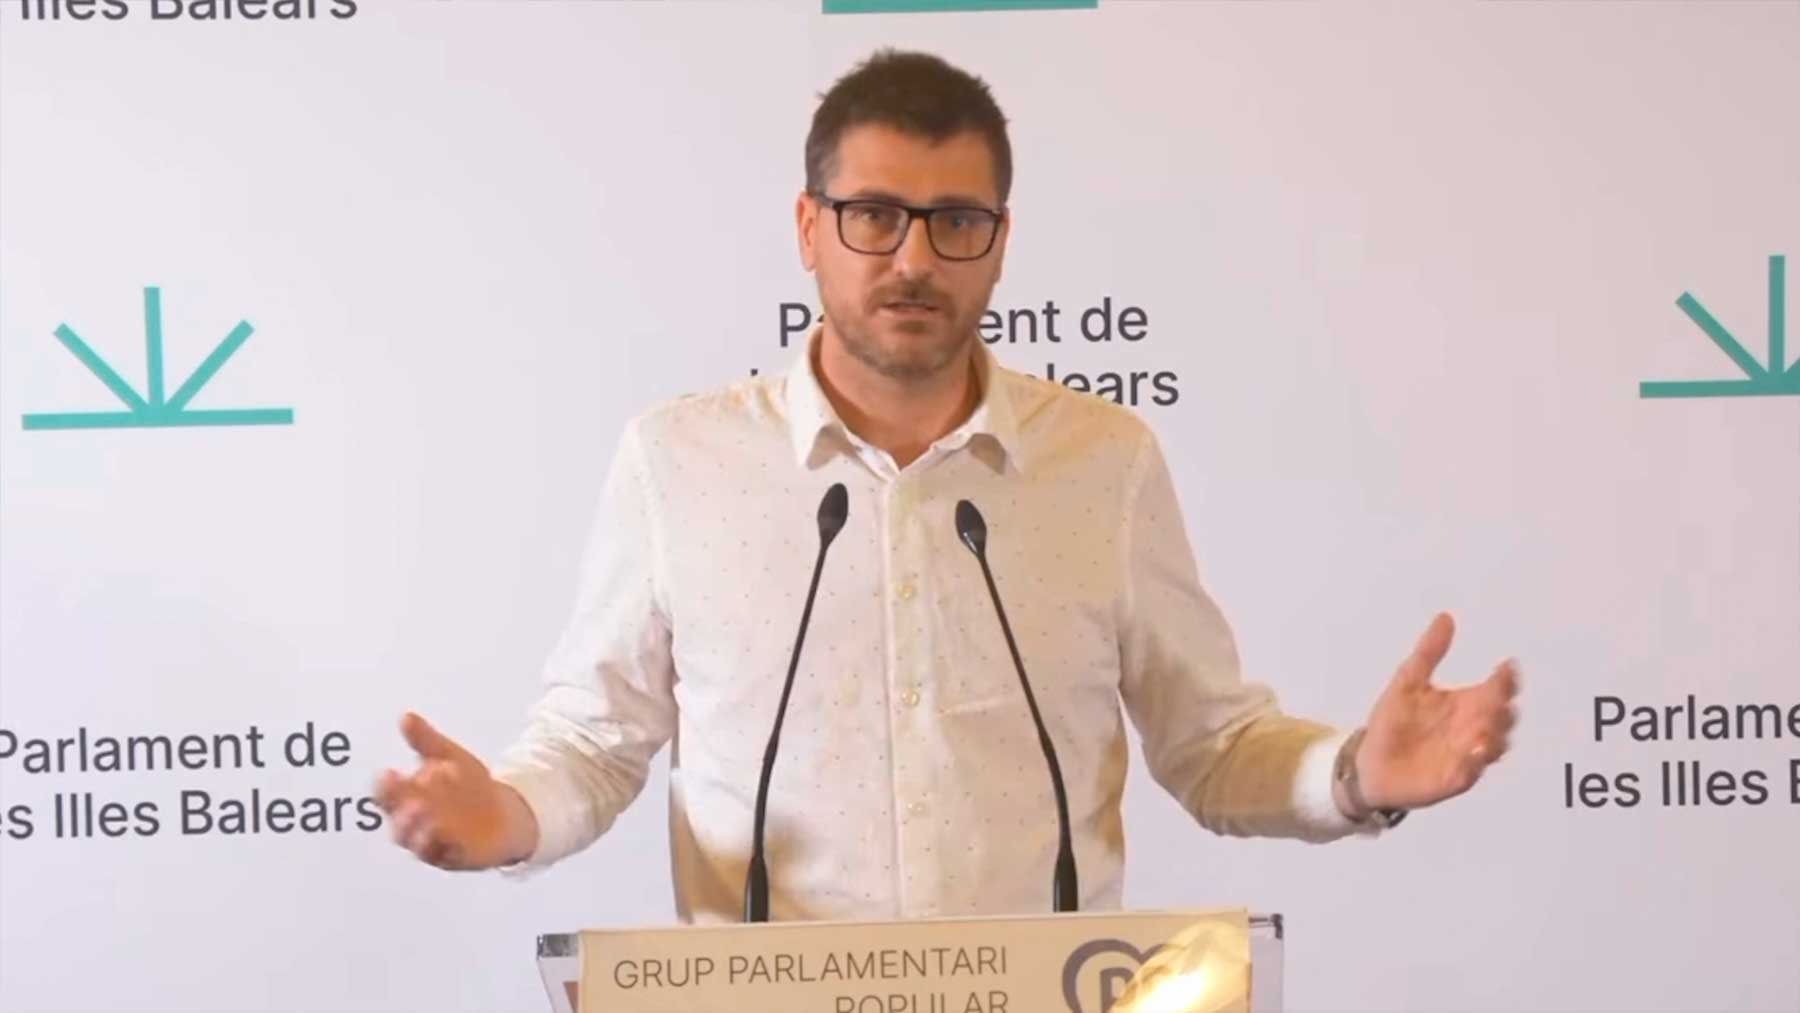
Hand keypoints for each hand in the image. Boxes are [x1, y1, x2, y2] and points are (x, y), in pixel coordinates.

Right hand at [372, 712, 538, 870]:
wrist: (505, 812)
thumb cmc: (468, 786)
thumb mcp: (449, 757)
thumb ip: (427, 740)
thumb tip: (406, 716)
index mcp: (408, 798)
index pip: (386, 795)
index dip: (385, 787)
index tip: (390, 773)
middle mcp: (415, 824)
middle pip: (397, 822)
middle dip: (400, 810)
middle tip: (411, 796)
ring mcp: (432, 843)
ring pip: (416, 842)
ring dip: (419, 830)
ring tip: (427, 811)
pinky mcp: (454, 857)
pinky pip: (445, 857)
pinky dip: (446, 847)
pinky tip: (451, 835)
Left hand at [1355, 613, 1519, 811]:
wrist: (1369, 762)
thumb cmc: (1393, 722)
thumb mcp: (1407, 681)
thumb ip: (1428, 652)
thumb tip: (1445, 617)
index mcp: (1467, 703)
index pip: (1498, 688)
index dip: (1506, 679)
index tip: (1506, 668)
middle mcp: (1474, 728)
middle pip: (1504, 717)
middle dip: (1504, 709)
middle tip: (1495, 699)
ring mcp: (1468, 754)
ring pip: (1496, 745)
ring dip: (1495, 736)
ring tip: (1483, 728)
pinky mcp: (1456, 778)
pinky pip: (1472, 772)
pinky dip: (1475, 763)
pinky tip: (1472, 753)